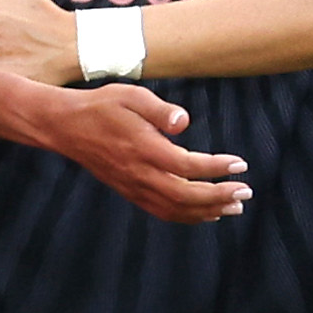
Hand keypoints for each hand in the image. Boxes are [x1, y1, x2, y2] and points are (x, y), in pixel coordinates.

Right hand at [48, 83, 249, 222]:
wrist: (66, 127)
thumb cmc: (101, 106)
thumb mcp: (131, 95)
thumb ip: (159, 109)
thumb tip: (184, 122)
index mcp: (143, 148)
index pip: (187, 166)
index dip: (216, 168)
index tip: (240, 164)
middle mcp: (139, 173)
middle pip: (186, 195)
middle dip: (220, 196)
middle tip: (246, 192)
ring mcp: (134, 187)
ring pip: (176, 209)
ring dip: (208, 211)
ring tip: (235, 207)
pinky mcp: (130, 192)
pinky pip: (163, 211)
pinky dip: (188, 217)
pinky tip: (207, 214)